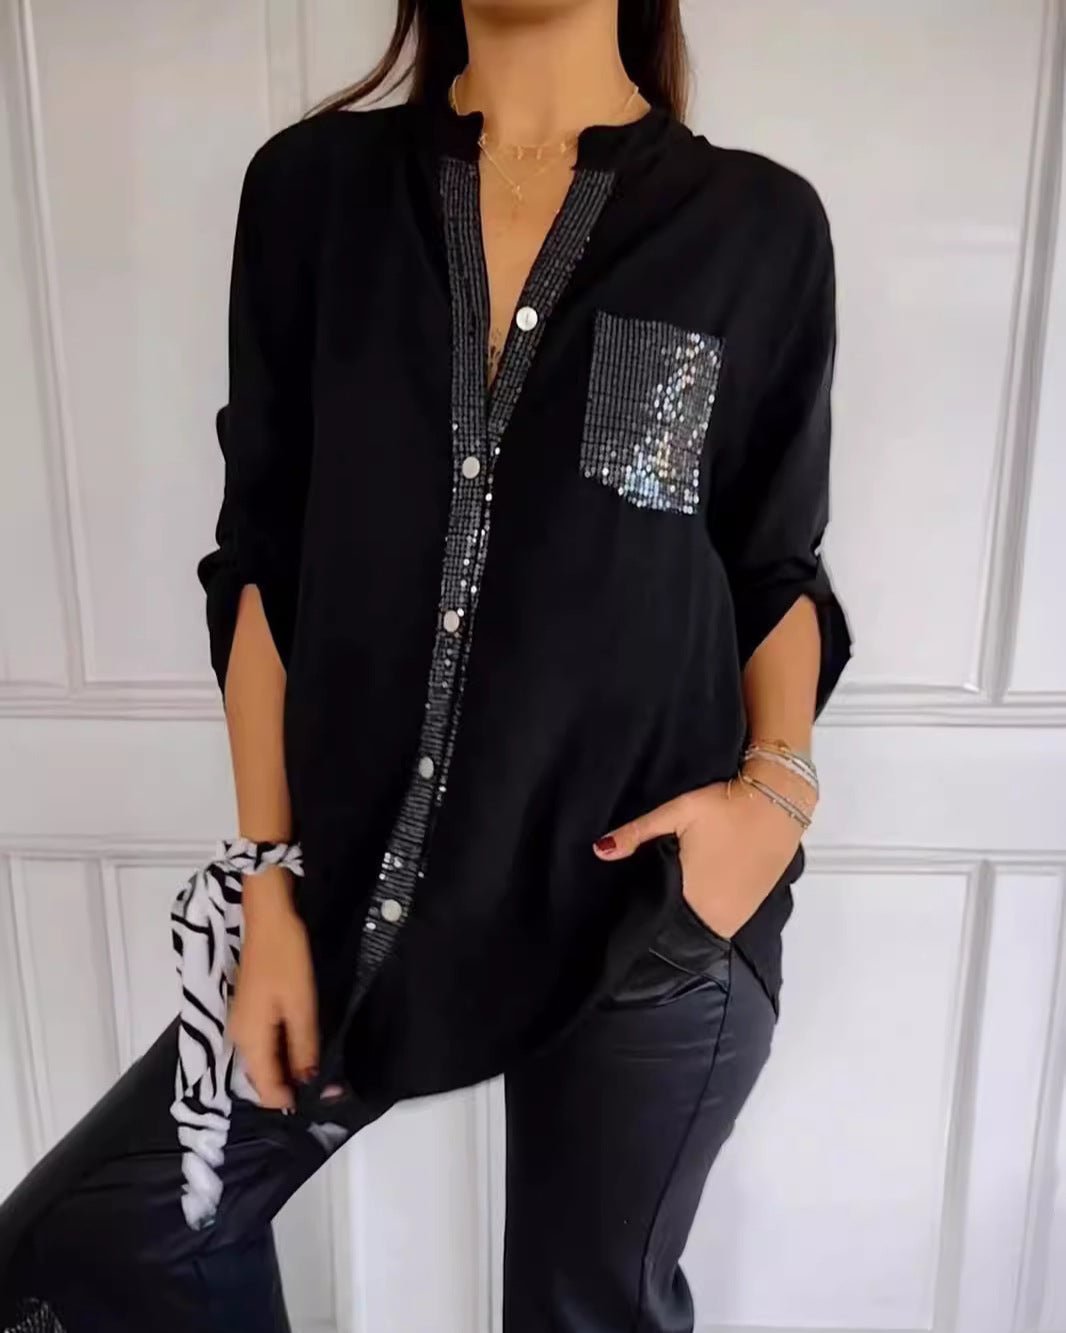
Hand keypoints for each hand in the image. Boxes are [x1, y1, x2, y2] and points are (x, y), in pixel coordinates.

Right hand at [229, 864, 317, 1109]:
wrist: (267, 917)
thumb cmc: (285, 960)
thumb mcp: (301, 1006)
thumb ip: (305, 1049)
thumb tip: (313, 1087)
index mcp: (249, 1041)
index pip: (266, 1091)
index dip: (294, 1100)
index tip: (324, 1098)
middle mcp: (239, 1039)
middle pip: (263, 1078)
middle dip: (292, 1086)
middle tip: (328, 1083)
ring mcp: (241, 1024)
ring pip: (264, 1061)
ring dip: (288, 1068)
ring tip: (320, 1066)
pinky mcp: (248, 1011)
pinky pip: (264, 1044)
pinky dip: (282, 1050)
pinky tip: (303, 1044)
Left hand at [593, 780, 804, 937]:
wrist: (779, 804)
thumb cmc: (727, 807)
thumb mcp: (677, 812)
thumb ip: (637, 833)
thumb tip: (600, 851)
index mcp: (690, 894)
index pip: (655, 923)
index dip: (639, 919)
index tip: (625, 914)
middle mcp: (714, 914)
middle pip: (676, 929)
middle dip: (660, 917)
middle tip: (648, 897)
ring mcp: (736, 916)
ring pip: (699, 927)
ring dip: (685, 917)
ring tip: (672, 894)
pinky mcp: (751, 908)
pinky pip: (721, 921)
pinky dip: (707, 913)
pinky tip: (699, 891)